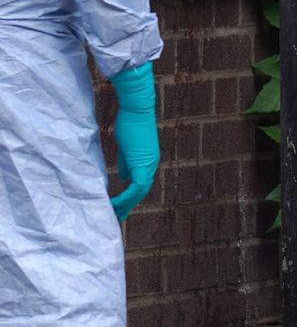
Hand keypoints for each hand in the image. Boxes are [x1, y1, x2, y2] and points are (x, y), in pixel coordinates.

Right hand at [109, 62, 159, 221]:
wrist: (136, 109)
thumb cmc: (130, 123)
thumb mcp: (127, 147)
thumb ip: (127, 163)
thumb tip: (124, 177)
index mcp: (147, 162)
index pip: (141, 184)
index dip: (131, 196)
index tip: (121, 207)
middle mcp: (151, 165)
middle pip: (141, 191)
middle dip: (130, 205)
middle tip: (119, 217)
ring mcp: (149, 165)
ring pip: (140, 192)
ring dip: (127, 204)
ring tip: (115, 213)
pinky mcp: (143, 163)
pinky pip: (136, 186)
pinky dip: (127, 196)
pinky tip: (117, 203)